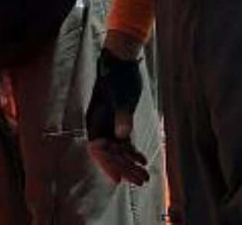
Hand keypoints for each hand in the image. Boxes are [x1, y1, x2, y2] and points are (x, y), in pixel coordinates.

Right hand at [86, 45, 149, 185]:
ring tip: (145, 177)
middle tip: (142, 181)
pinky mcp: (118, 120)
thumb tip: (121, 137)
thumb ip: (122, 117)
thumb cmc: (120, 77)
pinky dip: (133, 151)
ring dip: (131, 163)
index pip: (99, 150)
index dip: (108, 166)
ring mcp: (109, 124)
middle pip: (111, 154)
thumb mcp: (122, 97)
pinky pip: (124, 142)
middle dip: (125, 169)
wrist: (121, 60)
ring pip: (118, 150)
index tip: (118, 180)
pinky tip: (143, 160)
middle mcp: (100, 125)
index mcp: (95, 120)